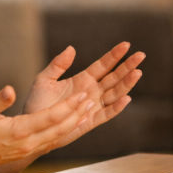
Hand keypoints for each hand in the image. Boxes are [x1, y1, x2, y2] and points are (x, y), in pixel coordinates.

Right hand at [0, 86, 93, 171]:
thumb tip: (10, 90)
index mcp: (19, 131)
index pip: (50, 117)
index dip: (68, 106)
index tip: (81, 95)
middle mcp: (27, 143)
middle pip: (59, 128)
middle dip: (77, 114)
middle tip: (91, 100)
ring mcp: (27, 150)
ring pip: (57, 137)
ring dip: (74, 124)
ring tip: (87, 111)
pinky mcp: (26, 152)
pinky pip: (51, 142)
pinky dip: (64, 133)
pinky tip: (71, 126)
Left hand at [21, 42, 143, 147]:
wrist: (32, 127)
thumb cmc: (37, 103)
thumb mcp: (44, 80)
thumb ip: (58, 65)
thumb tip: (71, 48)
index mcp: (83, 79)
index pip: (103, 65)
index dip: (114, 55)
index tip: (126, 45)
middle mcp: (92, 91)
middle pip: (114, 77)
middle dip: (128, 66)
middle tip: (140, 55)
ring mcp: (93, 106)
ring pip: (115, 93)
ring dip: (126, 84)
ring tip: (137, 72)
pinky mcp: (91, 121)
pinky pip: (107, 114)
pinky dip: (117, 107)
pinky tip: (126, 98)